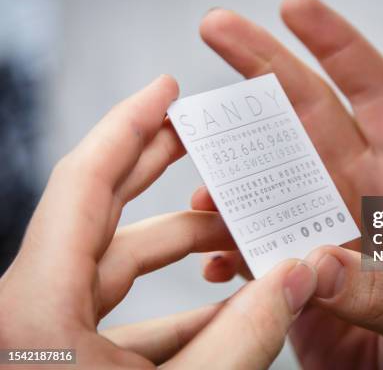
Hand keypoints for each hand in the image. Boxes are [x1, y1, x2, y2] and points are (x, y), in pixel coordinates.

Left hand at [0, 75, 316, 367]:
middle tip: (200, 135)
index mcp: (38, 308)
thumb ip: (245, 335)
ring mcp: (48, 332)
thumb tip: (301, 275)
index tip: (167, 88)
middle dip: (157, 166)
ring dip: (184, 248)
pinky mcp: (65, 356)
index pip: (85, 182)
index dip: (129, 123)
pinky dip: (178, 307)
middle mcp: (33, 309)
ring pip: (119, 265)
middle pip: (102, 210)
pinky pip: (122, 314)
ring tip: (239, 233)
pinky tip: (227, 305)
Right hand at [192, 0, 382, 368]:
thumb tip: (316, 262)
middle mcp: (364, 197)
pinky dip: (225, 243)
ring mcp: (326, 230)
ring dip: (229, 176)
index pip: (378, 97)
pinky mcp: (298, 269)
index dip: (339, 46)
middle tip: (215, 28)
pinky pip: (251, 241)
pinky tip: (212, 253)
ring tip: (200, 188)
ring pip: (268, 179)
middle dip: (263, 69)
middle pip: (309, 116)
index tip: (296, 6)